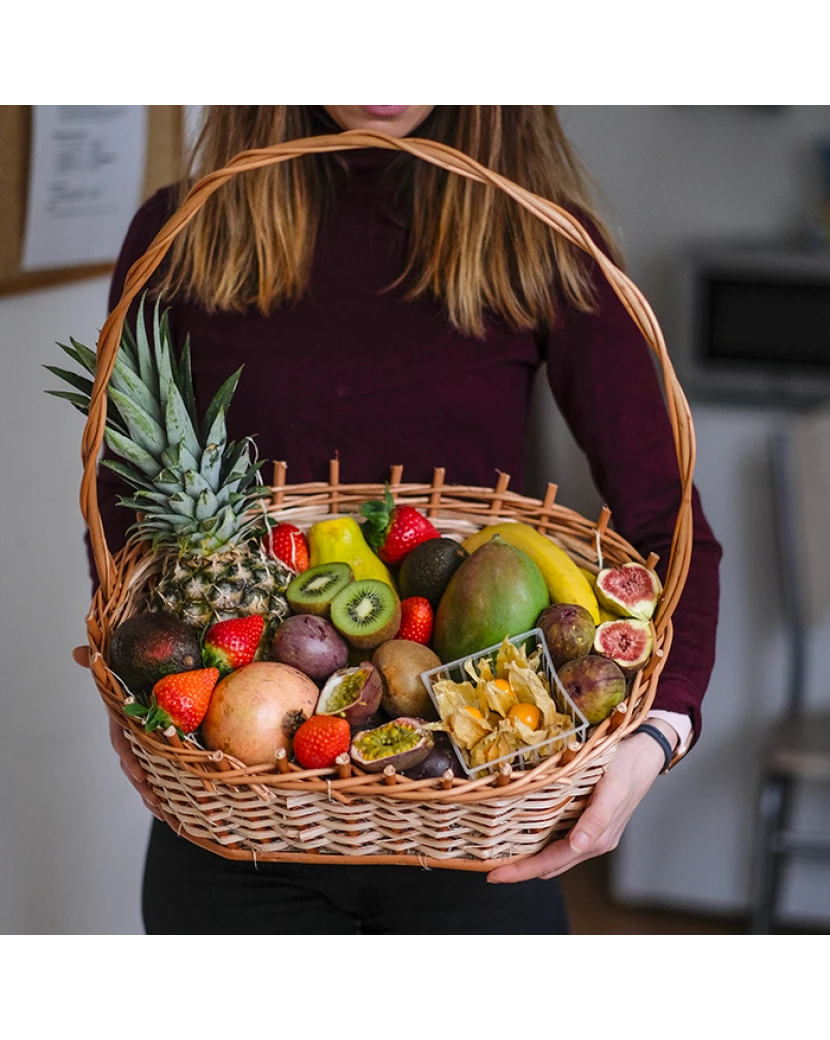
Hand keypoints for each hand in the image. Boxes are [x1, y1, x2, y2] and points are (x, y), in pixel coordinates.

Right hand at [75, 644, 164, 820]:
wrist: (148, 663)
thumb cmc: (133, 666)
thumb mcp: (118, 662)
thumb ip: (100, 660)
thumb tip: (78, 653)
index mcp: (122, 717)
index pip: (122, 741)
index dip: (130, 757)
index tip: (141, 771)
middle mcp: (133, 734)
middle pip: (135, 765)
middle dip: (144, 786)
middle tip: (156, 801)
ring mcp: (147, 742)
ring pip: (149, 774)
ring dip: (156, 795)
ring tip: (168, 815)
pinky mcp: (165, 745)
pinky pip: (167, 770)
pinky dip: (172, 790)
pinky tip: (180, 809)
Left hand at [486, 722, 673, 883]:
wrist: (644, 753)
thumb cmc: (626, 767)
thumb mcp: (612, 790)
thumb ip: (597, 820)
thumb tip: (579, 846)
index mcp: (596, 839)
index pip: (550, 862)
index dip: (521, 871)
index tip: (494, 875)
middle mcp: (591, 842)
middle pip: (548, 864)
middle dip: (519, 869)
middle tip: (488, 868)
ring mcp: (589, 834)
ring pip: (553, 855)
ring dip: (528, 859)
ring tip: (499, 856)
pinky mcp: (587, 822)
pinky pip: (559, 841)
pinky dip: (540, 845)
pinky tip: (523, 836)